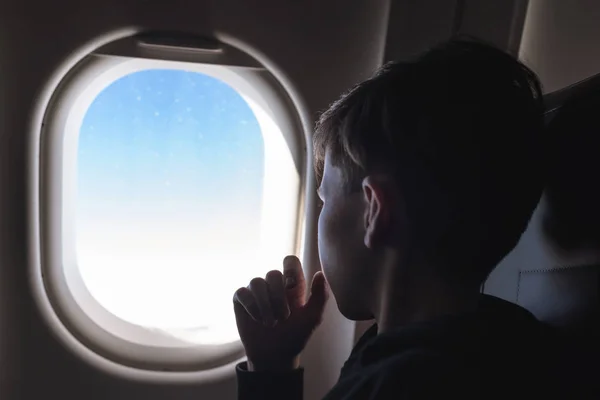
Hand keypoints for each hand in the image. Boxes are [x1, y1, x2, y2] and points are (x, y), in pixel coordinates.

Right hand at [233, 255, 328, 371]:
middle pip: (273, 273)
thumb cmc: (295, 335)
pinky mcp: (242, 300)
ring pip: (256, 282)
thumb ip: (320, 296)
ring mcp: (257, 292)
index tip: (292, 287)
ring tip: (270, 323)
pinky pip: (241, 292)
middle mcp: (274, 285)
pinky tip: (256, 319)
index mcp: (292, 285)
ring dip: (264, 304)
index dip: (290, 269)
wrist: (275, 355)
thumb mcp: (312, 318)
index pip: (290, 262)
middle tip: (284, 318)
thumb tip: (320, 273)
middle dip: (278, 297)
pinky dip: (250, 305)